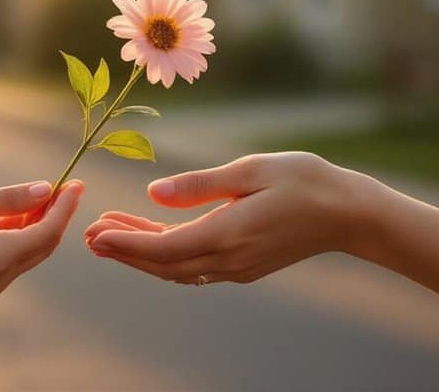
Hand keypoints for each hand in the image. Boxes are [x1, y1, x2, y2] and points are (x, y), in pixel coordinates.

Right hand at [0, 179, 81, 297]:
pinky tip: (16, 213)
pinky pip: (10, 258)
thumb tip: (46, 189)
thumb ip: (8, 198)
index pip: (47, 231)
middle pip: (43, 245)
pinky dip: (19, 236)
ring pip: (28, 252)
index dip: (65, 206)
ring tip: (40, 194)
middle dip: (56, 215)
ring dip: (37, 224)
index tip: (76, 182)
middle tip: (64, 186)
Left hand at [84, 153, 374, 283]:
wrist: (349, 214)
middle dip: (124, 251)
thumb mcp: (251, 170)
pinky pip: (196, 268)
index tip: (94, 234)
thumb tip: (152, 193)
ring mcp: (238, 268)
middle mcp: (229, 259)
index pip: (163, 247)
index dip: (125, 243)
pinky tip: (154, 240)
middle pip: (164, 264)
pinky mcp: (246, 266)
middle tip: (89, 237)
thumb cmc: (304, 181)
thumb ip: (200, 185)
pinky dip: (168, 257)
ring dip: (143, 255)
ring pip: (178, 269)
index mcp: (228, 234)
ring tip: (111, 238)